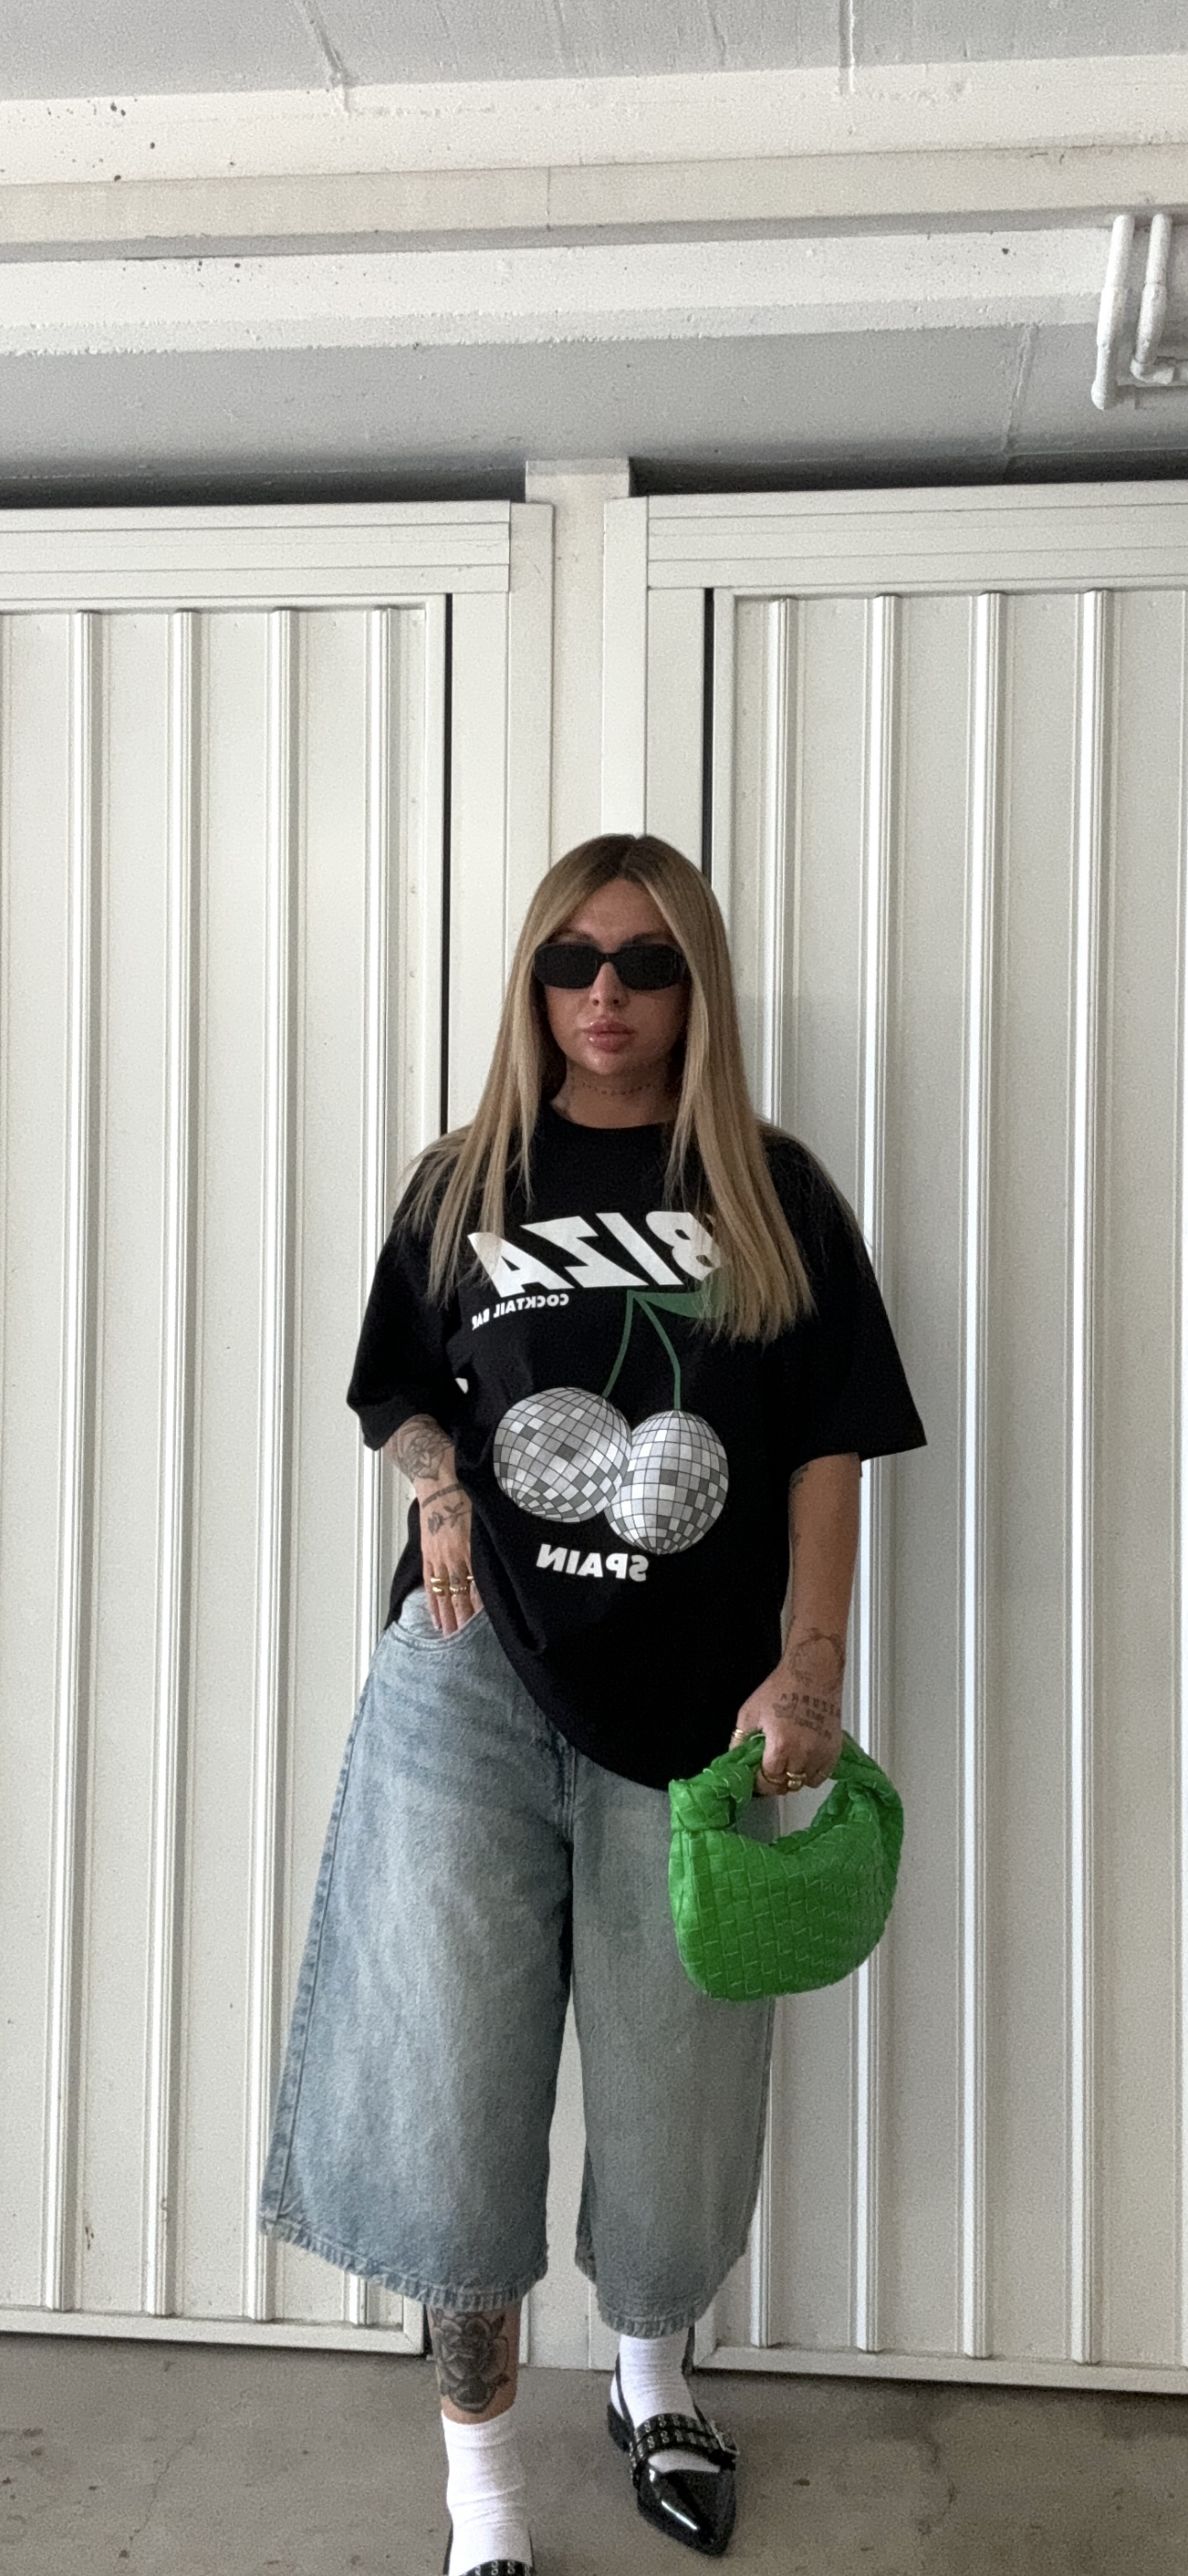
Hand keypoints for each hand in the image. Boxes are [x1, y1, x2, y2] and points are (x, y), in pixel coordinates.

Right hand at [419, 1474, 481, 1632]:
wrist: (441, 1480)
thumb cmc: (468, 1495)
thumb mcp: (488, 1519)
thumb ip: (495, 1542)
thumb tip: (508, 1560)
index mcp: (474, 1548)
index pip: (480, 1587)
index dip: (484, 1609)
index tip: (490, 1628)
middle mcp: (456, 1556)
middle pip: (462, 1597)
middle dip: (465, 1622)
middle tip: (469, 1645)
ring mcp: (440, 1557)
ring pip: (445, 1595)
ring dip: (449, 1619)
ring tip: (452, 1640)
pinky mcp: (429, 1555)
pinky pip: (430, 1584)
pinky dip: (432, 1605)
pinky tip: (437, 1620)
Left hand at [729, 1628, 844, 1795]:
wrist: (812, 1672)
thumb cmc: (781, 1688)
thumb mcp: (750, 1712)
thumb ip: (740, 1740)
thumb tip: (735, 1759)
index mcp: (781, 1746)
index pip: (768, 1781)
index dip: (759, 1781)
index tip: (756, 1776)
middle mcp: (803, 1754)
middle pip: (786, 1785)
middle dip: (774, 1780)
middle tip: (768, 1770)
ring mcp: (821, 1754)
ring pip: (804, 1783)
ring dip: (793, 1777)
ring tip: (787, 1762)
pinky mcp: (835, 1750)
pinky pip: (821, 1776)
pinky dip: (811, 1773)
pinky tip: (802, 1760)